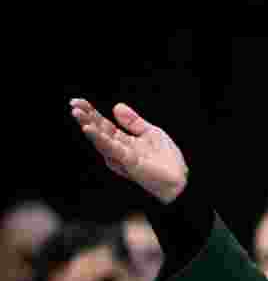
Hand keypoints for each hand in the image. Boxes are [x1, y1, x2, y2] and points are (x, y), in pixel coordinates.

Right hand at [69, 99, 188, 203]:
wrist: (180, 179)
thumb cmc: (166, 159)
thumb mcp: (150, 133)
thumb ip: (133, 122)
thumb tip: (116, 106)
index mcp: (123, 141)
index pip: (103, 125)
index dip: (91, 113)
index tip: (77, 101)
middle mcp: (118, 150)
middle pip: (98, 132)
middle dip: (85, 118)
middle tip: (73, 105)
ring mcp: (122, 157)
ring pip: (100, 140)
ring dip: (88, 126)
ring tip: (78, 114)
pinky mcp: (129, 162)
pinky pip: (112, 149)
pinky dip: (100, 138)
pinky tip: (90, 129)